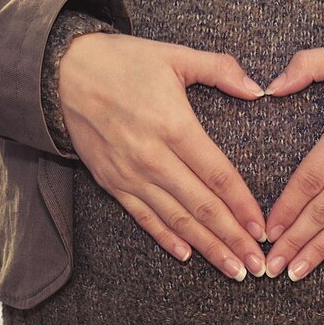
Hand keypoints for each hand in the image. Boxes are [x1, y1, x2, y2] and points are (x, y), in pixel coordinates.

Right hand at [58, 32, 267, 280]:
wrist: (61, 72)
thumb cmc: (122, 61)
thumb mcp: (174, 55)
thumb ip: (220, 69)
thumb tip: (258, 89)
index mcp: (175, 126)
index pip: (218, 175)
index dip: (243, 205)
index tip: (262, 228)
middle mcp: (153, 158)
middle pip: (202, 207)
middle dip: (233, 239)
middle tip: (257, 264)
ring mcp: (130, 174)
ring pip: (176, 219)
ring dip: (207, 247)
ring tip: (232, 268)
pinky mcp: (111, 182)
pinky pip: (143, 217)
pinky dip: (166, 237)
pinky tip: (186, 254)